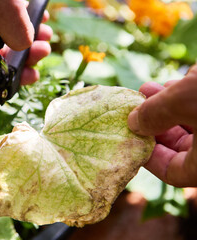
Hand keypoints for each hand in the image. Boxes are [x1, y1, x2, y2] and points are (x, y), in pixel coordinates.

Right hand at [0, 0, 52, 84]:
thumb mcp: (3, 9)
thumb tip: (24, 46)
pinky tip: (38, 15)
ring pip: (11, 34)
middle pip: (5, 52)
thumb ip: (16, 36)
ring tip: (45, 31)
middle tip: (44, 47)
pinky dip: (26, 19)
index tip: (34, 74)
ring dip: (31, 36)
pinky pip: (11, 18)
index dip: (15, 74)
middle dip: (28, 53)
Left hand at [128, 65, 196, 186]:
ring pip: (193, 123)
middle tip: (135, 106)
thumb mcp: (187, 101)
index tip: (128, 138)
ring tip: (149, 87)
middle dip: (154, 122)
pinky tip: (181, 80)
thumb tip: (133, 122)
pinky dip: (190, 96)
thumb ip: (156, 113)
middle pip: (181, 146)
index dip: (147, 158)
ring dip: (170, 106)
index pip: (173, 172)